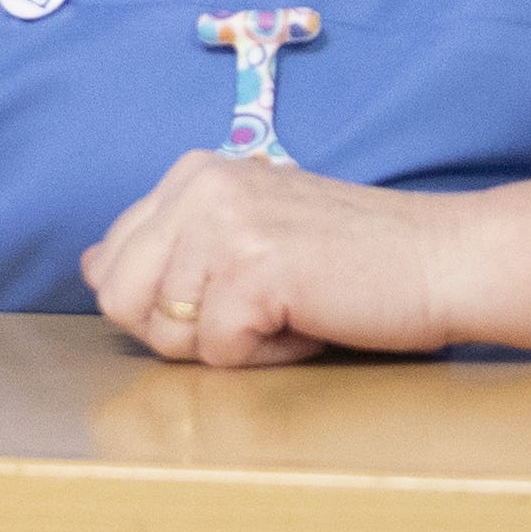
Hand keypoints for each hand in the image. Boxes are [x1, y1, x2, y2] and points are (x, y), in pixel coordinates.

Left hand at [79, 154, 456, 369]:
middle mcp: (198, 185)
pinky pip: (219, 355)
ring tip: (291, 309)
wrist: (441, 261)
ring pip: (168, 335)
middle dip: (183, 333)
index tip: (233, 294)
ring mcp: (223, 223)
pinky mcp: (253, 268)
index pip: (110, 267)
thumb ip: (167, 248)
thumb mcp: (244, 235)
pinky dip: (268, 357)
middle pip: (120, 302)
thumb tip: (88, 266)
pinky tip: (311, 320)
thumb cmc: (350, 260)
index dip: (166, 309)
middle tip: (256, 312)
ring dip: (233, 344)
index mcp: (190, 174)